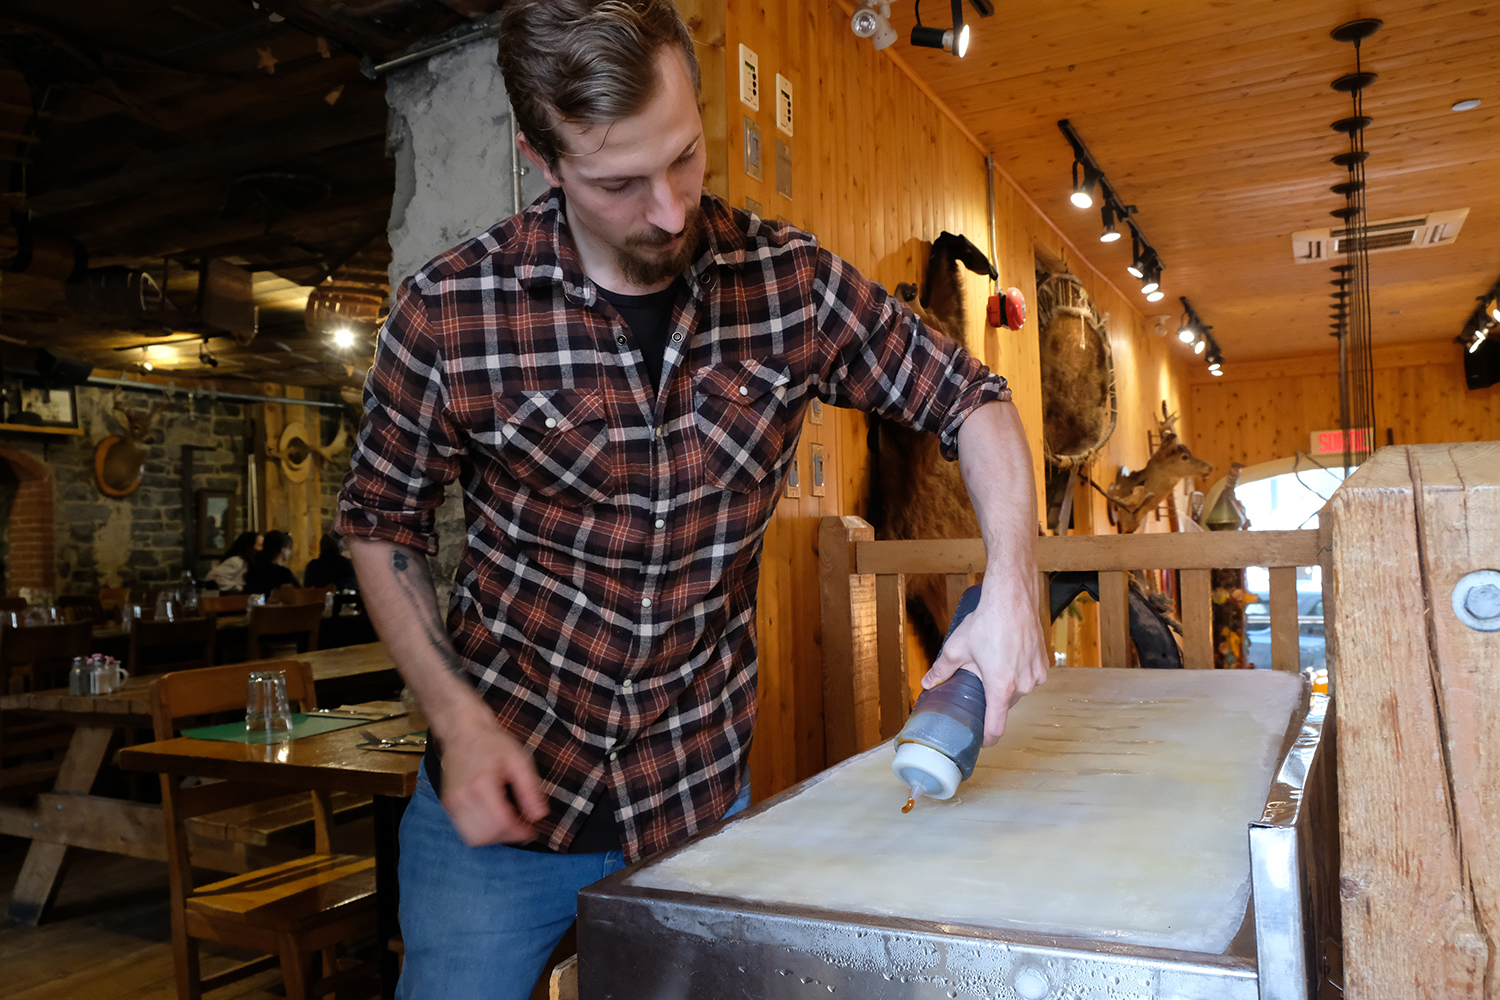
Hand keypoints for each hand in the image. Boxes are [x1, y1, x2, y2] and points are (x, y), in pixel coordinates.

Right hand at [437, 710, 549, 845]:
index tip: (533, 830)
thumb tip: (539, 816)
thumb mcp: (519, 760)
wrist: (463, 731)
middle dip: (508, 837)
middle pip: (486, 836)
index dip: (520, 832)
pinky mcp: (447, 806)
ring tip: (508, 824)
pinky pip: (465, 832)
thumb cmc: (492, 743)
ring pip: (473, 839)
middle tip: (522, 827)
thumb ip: (530, 789)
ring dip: (494, 838)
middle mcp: (462, 798)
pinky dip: (482, 833)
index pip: (501, 823)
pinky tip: (494, 820)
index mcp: (481, 785)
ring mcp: (451, 804)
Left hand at [922, 575, 1047, 745]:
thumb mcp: (957, 648)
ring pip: (1018, 690)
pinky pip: (1029, 677)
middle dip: (992, 698)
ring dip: (1006, 684)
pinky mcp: (1044, 663)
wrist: (1012, 597)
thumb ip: (941, 670)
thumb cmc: (987, 621)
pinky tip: (1008, 657)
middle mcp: (1023, 685)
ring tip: (993, 664)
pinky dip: (1019, 672)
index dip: (986, 738)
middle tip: (978, 682)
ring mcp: (1036, 675)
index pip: (996, 727)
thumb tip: (927, 683)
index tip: (980, 740)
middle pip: (1005, 705)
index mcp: (1000, 687)